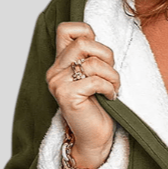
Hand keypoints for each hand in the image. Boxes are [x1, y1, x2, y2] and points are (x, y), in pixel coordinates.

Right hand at [45, 22, 120, 156]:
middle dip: (106, 56)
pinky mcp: (67, 97)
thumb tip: (98, 37)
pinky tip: (110, 98)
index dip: (87, 33)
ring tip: (113, 88)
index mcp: (60, 63)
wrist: (94, 138)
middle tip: (111, 75)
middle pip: (83, 43)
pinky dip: (109, 88)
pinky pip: (95, 81)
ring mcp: (58, 84)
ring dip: (112, 75)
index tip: (99, 56)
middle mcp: (55, 72)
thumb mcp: (94, 76)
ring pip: (92, 62)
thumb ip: (90, 56)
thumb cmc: (98, 108)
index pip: (66, 29)